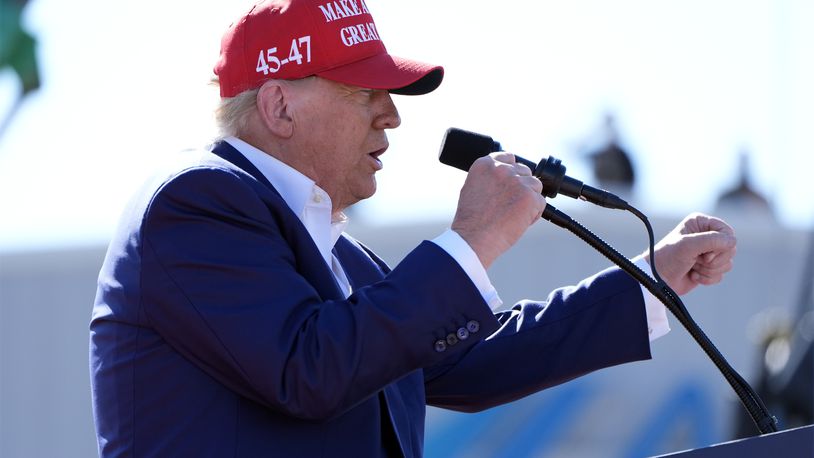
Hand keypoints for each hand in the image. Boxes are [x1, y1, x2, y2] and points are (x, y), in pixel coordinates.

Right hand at [451, 152, 546, 268]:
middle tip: (510, 205)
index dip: (512, 171)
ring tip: (512, 215)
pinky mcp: (529, 196)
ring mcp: (517, 181)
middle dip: (521, 187)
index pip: (508, 157)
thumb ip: (490, 179)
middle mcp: (501, 169)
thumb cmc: (471, 221)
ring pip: (535, 186)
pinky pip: (540, 202)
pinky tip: (518, 222)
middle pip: (524, 172)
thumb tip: (505, 178)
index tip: (511, 183)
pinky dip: (533, 214)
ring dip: (528, 200)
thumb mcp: (472, 189)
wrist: (473, 238)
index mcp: (485, 164)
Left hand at [641, 213, 736, 295]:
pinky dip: (707, 278)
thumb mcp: (687, 246)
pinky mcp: (707, 268)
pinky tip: (692, 275)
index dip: (721, 246)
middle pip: (730, 249)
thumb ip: (711, 240)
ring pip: (727, 263)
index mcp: (701, 223)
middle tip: (696, 261)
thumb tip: (733, 241)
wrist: (656, 279)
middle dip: (714, 260)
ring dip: (709, 270)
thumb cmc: (667, 258)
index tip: (705, 254)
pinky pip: (720, 275)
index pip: (728, 233)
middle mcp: (705, 235)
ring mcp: (707, 252)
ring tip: (692, 267)